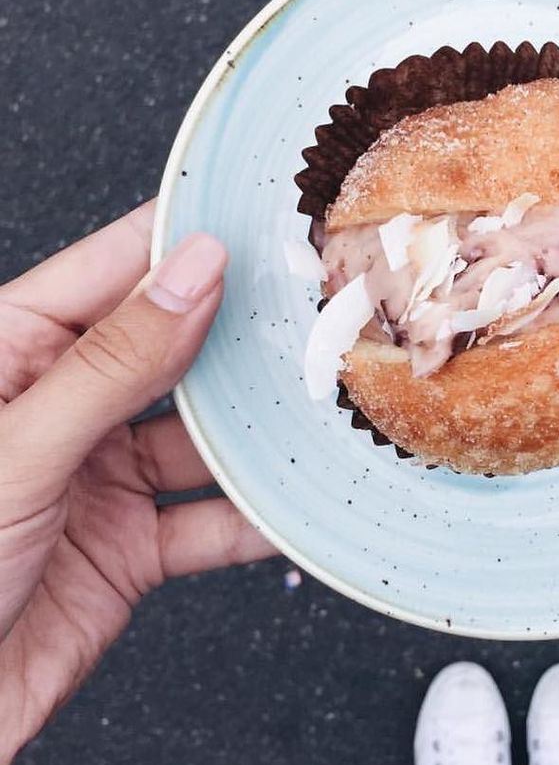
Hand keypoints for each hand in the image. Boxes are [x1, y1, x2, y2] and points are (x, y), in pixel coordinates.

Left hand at [0, 200, 274, 764]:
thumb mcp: (18, 450)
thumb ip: (114, 363)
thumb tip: (191, 274)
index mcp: (10, 355)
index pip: (111, 272)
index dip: (185, 243)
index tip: (258, 218)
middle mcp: (61, 407)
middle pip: (174, 350)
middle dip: (243, 337)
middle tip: (317, 312)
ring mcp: (99, 478)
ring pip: (202, 437)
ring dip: (261, 432)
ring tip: (322, 406)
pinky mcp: (129, 546)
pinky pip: (209, 521)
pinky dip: (256, 517)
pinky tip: (297, 504)